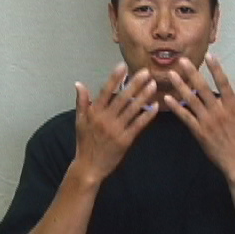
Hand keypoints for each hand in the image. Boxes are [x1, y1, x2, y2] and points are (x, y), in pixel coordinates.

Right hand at [74, 64, 157, 182]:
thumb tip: (79, 83)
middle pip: (122, 98)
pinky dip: (147, 115)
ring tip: (153, 84)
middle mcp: (105, 119)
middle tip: (146, 72)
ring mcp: (116, 130)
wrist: (89, 167)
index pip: (106, 91)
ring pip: (132, 109)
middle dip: (135, 84)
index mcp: (94, 112)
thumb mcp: (79, 121)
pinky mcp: (125, 140)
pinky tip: (155, 106)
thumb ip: (82, 102)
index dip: (115, 78)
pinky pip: (138, 125)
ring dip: (144, 96)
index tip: (123, 66)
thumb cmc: (85, 143)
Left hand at [164, 53, 234, 177]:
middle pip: (203, 89)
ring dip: (180, 86)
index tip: (209, 55)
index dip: (216, 69)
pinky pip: (185, 117)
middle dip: (192, 73)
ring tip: (171, 74)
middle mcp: (218, 112)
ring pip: (191, 100)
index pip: (223, 83)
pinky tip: (167, 98)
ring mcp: (207, 122)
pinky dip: (176, 107)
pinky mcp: (199, 131)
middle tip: (182, 61)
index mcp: (232, 106)